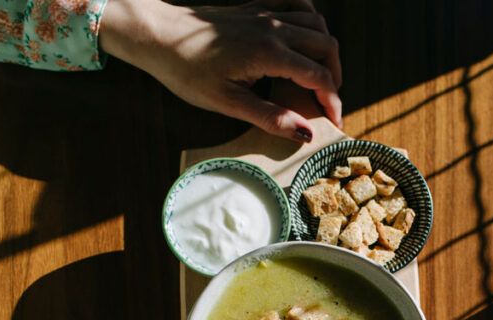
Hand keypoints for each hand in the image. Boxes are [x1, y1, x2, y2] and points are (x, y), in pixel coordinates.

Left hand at [99, 0, 342, 140]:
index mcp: (269, 54)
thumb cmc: (186, 71)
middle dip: (334, 76)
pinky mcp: (257, 8)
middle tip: (327, 101)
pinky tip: (305, 38)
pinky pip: (298, 5)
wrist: (158, 34)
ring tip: (319, 76)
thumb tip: (305, 135)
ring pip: (316, 24)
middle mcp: (274, 29)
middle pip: (326, 47)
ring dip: (325, 50)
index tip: (332, 121)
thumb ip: (270, 118)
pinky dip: (310, 21)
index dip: (332, 101)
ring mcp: (266, 14)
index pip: (319, 76)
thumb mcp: (227, 103)